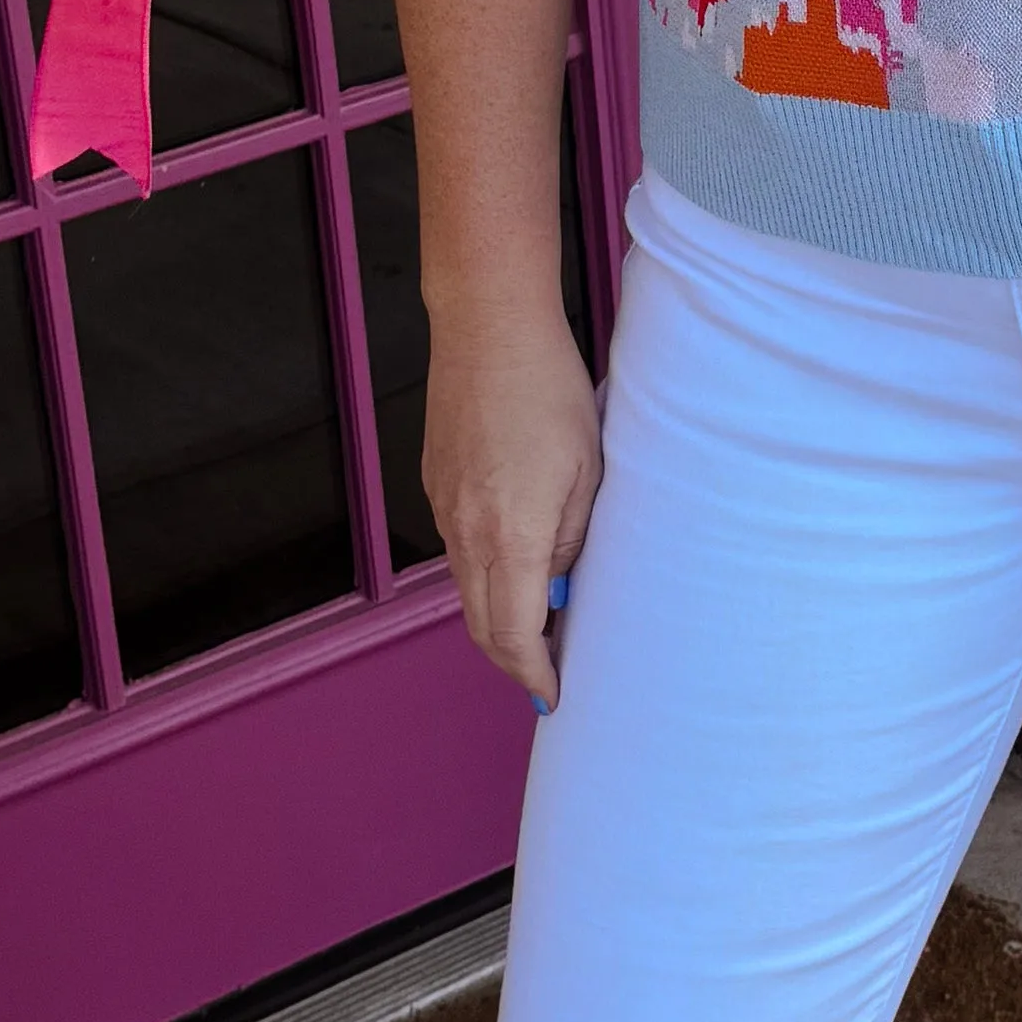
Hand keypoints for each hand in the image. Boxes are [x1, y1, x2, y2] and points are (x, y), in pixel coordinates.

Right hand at [421, 299, 604, 705]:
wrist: (488, 327)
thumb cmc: (548, 390)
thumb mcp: (586, 473)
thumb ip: (569, 541)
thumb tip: (555, 589)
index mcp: (509, 535)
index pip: (514, 634)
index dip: (534, 674)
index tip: (553, 695)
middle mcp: (465, 531)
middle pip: (480, 624)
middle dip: (512, 661)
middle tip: (546, 675)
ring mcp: (443, 507)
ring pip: (466, 588)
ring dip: (497, 618)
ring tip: (538, 626)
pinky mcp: (435, 483)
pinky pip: (457, 548)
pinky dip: (483, 575)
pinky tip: (513, 565)